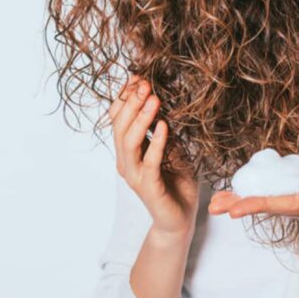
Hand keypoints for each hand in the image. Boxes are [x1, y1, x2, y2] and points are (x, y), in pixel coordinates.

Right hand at [109, 75, 199, 236]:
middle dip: (131, 103)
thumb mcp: (172, 151)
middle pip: (120, 128)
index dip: (125, 99)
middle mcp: (126, 163)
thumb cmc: (175, 184)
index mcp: (128, 153)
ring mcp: (135, 175)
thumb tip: (163, 105)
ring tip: (153, 99)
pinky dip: (156, 142)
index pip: (119, 121)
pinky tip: (164, 126)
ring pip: (129, 142)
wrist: (179, 219)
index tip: (138, 78)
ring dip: (141, 118)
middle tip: (145, 84)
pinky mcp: (148, 187)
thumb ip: (164, 133)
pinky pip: (150, 161)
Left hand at [209, 160, 298, 290]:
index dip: (263, 205)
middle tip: (214, 206)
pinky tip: (245, 193)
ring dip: (247, 203)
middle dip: (245, 207)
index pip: (293, 205)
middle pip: (277, 209)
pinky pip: (283, 200)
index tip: (236, 208)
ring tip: (218, 202)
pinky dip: (262, 197)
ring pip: (276, 206)